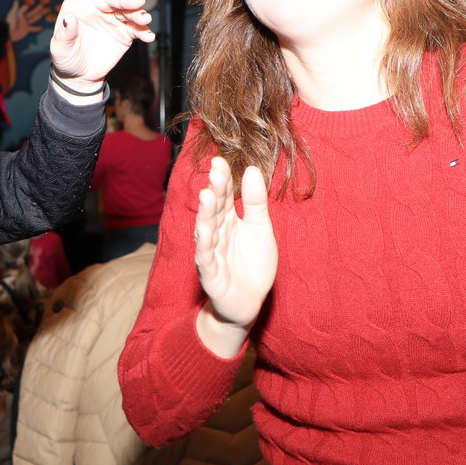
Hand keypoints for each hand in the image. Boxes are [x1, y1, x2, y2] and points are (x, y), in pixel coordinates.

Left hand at [6, 0, 52, 43]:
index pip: (26, 7)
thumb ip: (15, 7)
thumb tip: (16, 0)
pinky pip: (33, 28)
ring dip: (37, 17)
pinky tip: (41, 28)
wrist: (8, 32)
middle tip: (41, 6)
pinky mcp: (26, 29)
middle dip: (36, 9)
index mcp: (20, 13)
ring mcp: (25, 23)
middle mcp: (23, 18)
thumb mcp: (13, 14)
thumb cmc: (9, 22)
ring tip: (41, 14)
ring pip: (33, 19)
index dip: (29, 3)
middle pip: (31, 13)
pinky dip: (37, 28)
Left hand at [47, 0, 154, 86]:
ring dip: (138, 13)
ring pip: (128, 11)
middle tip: (139, 2)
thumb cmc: (66, 58)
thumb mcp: (59, 49)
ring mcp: (113, 19)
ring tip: (144, 20)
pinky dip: (144, 31)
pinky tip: (148, 36)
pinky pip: (137, 29)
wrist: (80, 75)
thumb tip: (69, 18)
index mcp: (77, 5)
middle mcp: (97, 7)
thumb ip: (64, 34)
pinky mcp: (125, 33)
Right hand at [194, 157, 276, 356]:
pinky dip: (205, 247)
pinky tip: (204, 234)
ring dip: (205, 215)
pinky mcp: (211, 276)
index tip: (220, 160)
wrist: (248, 304)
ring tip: (207, 195)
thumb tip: (251, 169)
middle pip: (214, 210)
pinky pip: (206, 260)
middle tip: (215, 170)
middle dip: (215, 190)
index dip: (222, 179)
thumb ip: (255, 203)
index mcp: (229, 222)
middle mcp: (217, 235)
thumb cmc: (252, 266)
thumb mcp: (261, 230)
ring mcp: (211, 255)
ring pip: (206, 232)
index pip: (224, 196)